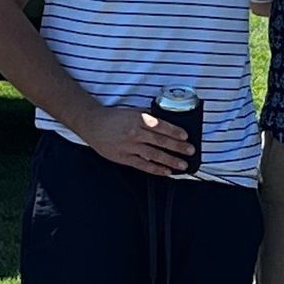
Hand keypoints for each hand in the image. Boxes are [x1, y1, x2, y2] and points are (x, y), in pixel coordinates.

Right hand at [78, 106, 192, 174]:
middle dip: (178, 147)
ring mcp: (130, 146)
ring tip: (182, 165)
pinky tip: (166, 171)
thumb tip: (167, 124)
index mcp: (139, 119)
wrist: (93, 124)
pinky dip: (155, 169)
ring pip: (154, 154)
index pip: (161, 126)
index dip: (175, 131)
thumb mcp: (133, 112)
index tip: (186, 136)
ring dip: (170, 160)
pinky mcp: (124, 158)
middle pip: (160, 141)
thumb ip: (148, 117)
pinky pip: (143, 165)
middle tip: (190, 151)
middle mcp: (135, 133)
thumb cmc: (115, 117)